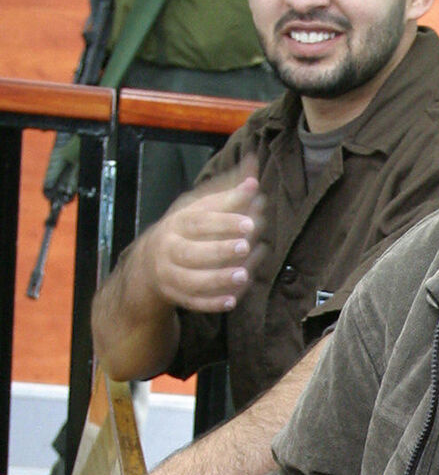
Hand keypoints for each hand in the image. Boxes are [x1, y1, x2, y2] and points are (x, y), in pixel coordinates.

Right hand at [140, 156, 265, 312]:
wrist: (149, 262)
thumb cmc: (187, 228)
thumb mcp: (203, 206)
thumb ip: (229, 192)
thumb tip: (254, 170)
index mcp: (178, 224)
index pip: (200, 222)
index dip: (225, 222)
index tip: (250, 223)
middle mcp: (170, 250)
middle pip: (192, 253)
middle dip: (219, 250)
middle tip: (245, 245)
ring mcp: (171, 276)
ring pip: (191, 281)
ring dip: (217, 279)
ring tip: (242, 274)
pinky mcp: (177, 296)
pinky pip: (192, 303)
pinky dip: (211, 303)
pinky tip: (232, 300)